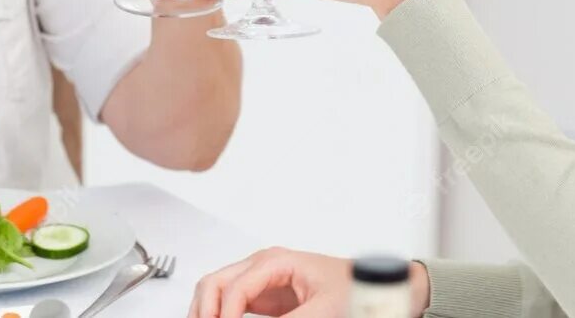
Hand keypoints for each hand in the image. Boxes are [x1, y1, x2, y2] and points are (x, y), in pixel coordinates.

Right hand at [190, 247, 350, 317]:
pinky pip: (231, 304)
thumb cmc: (352, 291)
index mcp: (275, 262)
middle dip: (203, 309)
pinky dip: (220, 315)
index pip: (234, 288)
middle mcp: (262, 266)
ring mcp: (260, 280)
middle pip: (213, 282)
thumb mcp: (321, 311)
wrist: (370, 288)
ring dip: (206, 311)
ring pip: (216, 291)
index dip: (223, 316)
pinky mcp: (264, 297)